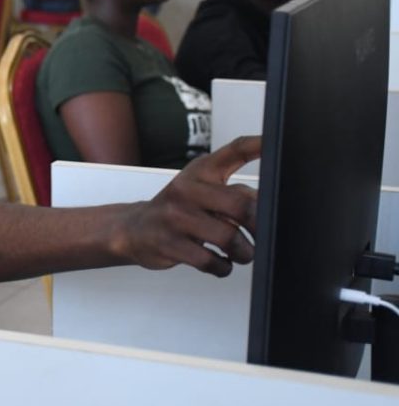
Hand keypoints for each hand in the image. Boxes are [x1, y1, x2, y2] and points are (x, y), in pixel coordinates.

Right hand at [113, 136, 261, 276]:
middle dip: (258, 227)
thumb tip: (269, 205)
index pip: (234, 151)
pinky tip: (220, 262)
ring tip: (242, 253)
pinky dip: (223, 267)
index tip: (275, 143)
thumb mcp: (201, 190)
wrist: (135, 229)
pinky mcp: (169, 244)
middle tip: (261, 235)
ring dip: (244, 252)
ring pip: (229, 237)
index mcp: (201, 171)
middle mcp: (187, 189)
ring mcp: (175, 217)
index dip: (257, 146)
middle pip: (241, 206)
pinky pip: (210, 261)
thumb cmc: (177, 209)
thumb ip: (235, 193)